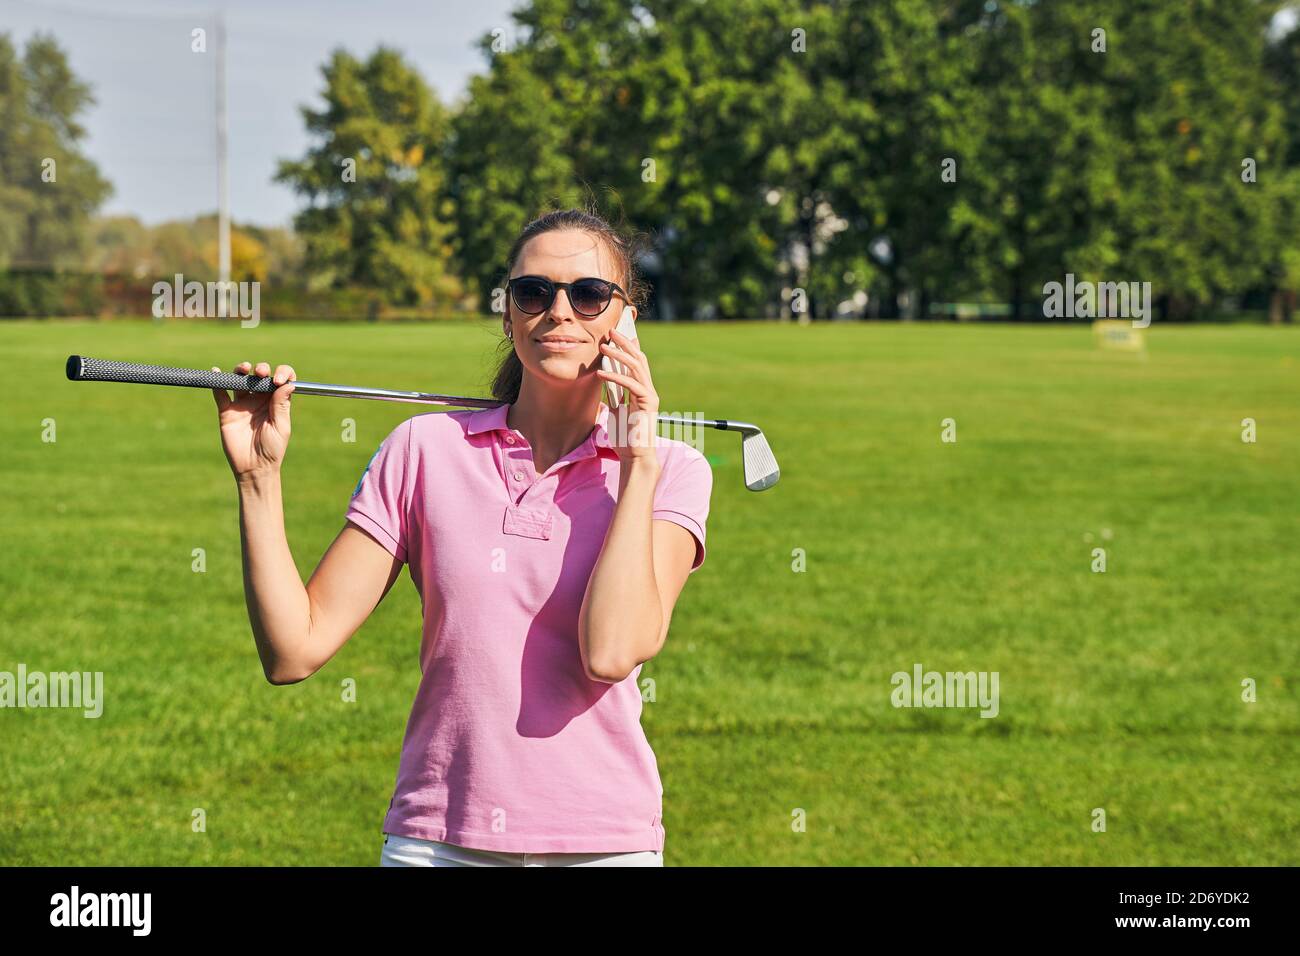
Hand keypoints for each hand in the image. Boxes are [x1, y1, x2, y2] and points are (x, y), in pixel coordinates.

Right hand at [212, 360, 296, 480]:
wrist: (254, 467)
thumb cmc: (272, 449)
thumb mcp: (280, 427)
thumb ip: (281, 405)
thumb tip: (288, 383)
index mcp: (276, 402)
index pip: (281, 380)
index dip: (282, 373)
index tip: (278, 380)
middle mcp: (259, 399)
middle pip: (260, 376)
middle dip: (262, 368)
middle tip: (261, 373)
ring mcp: (242, 404)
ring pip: (240, 380)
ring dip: (241, 370)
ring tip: (244, 369)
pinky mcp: (227, 411)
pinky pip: (220, 393)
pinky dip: (217, 382)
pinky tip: (217, 372)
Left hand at [595, 328, 658, 466]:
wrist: (635, 456)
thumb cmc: (624, 438)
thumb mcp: (615, 412)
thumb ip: (612, 397)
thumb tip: (601, 385)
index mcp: (642, 391)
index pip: (637, 363)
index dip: (629, 346)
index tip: (618, 333)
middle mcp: (648, 390)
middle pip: (638, 358)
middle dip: (625, 343)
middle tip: (611, 331)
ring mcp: (650, 395)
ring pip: (636, 366)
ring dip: (619, 354)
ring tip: (603, 347)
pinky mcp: (648, 402)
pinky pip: (630, 384)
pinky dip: (615, 376)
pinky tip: (600, 373)